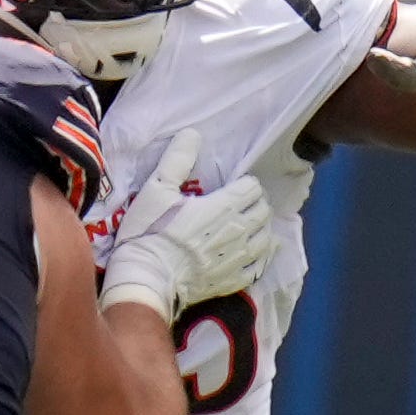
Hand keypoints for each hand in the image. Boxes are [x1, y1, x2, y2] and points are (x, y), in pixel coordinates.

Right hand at [101, 131, 274, 318]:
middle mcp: (239, 232)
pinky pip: (260, 266)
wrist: (148, 277)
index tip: (236, 186)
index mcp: (224, 207)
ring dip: (262, 228)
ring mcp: (240, 259)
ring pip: (267, 238)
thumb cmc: (149, 231)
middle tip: (244, 204)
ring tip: (251, 225)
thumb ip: (177, 160)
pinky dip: (262, 255)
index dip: (246, 184)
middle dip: (257, 204)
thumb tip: (193, 134)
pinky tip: (257, 252)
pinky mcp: (236, 280)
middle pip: (263, 211)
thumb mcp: (156, 189)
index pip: (253, 188)